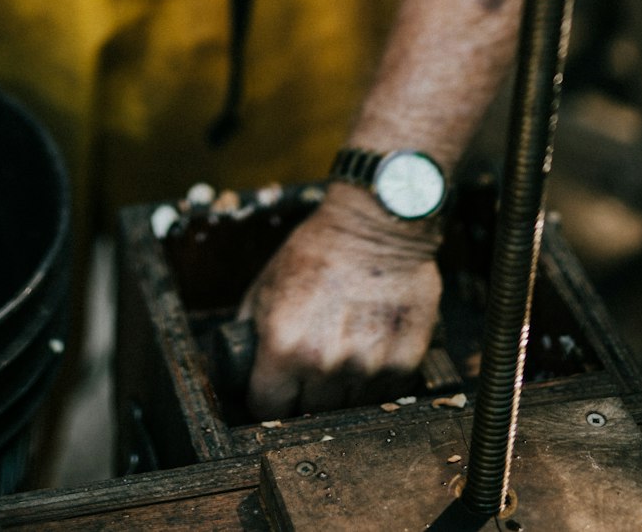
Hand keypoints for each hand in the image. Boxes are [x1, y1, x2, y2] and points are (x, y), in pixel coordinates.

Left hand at [238, 184, 441, 417]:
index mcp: (283, 345)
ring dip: (343, 389)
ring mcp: (366, 367)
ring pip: (348, 408)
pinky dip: (376, 379)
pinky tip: (372, 348)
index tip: (275, 392)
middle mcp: (325, 363)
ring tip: (344, 352)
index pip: (267, 408)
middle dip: (306, 394)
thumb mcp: (266, 282)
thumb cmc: (318, 248)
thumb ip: (249, 327)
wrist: (376, 226)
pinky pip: (385, 393)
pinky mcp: (403, 363)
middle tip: (312, 367)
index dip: (267, 400)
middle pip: (309, 414)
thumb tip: (238, 358)